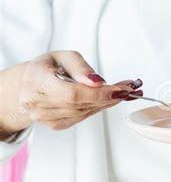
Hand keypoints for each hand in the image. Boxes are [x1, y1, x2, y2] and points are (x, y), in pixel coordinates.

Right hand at [0, 50, 143, 135]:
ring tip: (125, 91)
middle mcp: (37, 103)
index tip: (120, 89)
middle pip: (80, 104)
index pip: (72, 93)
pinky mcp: (56, 125)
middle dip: (109, 96)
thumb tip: (98, 82)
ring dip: (108, 102)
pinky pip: (82, 117)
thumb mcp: (62, 56)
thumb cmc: (46, 67)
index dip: (98, 94)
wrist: (26, 85)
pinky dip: (98, 107)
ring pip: (84, 112)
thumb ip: (80, 67)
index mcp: (37, 81)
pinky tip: (109, 99)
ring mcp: (45, 117)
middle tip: (131, 88)